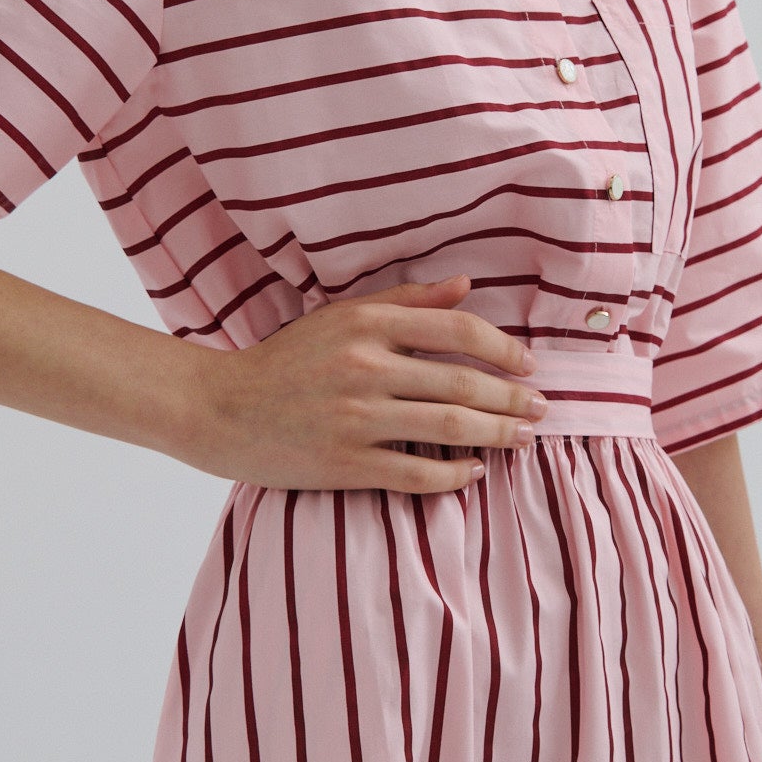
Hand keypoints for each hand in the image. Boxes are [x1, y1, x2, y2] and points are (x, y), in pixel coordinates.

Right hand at [186, 275, 543, 491]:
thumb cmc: (284, 360)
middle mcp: (365, 368)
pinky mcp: (345, 464)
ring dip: (497, 436)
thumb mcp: (341, 316)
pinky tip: (475, 473)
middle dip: (513, 400)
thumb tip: (467, 285)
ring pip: (450, 430)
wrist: (219, 409)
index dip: (504, 350)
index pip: (457, 332)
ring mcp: (356, 419)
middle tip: (541, 410)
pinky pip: (418, 474)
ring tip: (522, 439)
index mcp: (366, 324)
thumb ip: (407, 301)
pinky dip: (455, 476)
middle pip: (463, 385)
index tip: (530, 366)